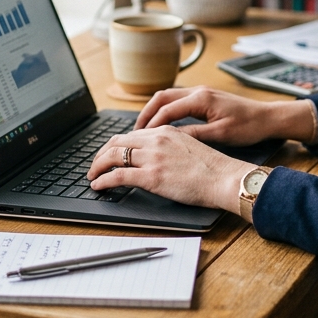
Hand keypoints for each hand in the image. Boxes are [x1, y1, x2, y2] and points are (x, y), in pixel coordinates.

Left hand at [87, 126, 251, 212]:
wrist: (225, 178)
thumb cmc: (214, 169)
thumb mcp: (190, 147)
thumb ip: (171, 147)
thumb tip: (159, 156)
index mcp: (166, 131)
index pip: (132, 134)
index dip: (116, 144)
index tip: (110, 154)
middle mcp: (156, 140)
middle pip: (117, 141)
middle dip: (101, 154)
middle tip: (96, 165)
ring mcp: (153, 157)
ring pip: (113, 156)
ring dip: (97, 166)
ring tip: (93, 176)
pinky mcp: (151, 176)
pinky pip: (117, 175)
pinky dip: (103, 180)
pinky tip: (98, 185)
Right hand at [134, 85, 317, 145]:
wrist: (268, 118)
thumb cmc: (248, 127)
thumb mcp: (220, 135)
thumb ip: (194, 135)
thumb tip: (169, 139)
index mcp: (201, 98)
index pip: (166, 109)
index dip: (151, 125)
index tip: (138, 139)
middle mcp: (198, 91)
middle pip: (161, 97)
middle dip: (145, 114)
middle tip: (133, 133)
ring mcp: (201, 92)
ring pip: (168, 97)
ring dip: (153, 111)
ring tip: (143, 130)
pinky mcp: (205, 97)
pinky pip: (178, 100)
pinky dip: (165, 110)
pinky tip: (162, 125)